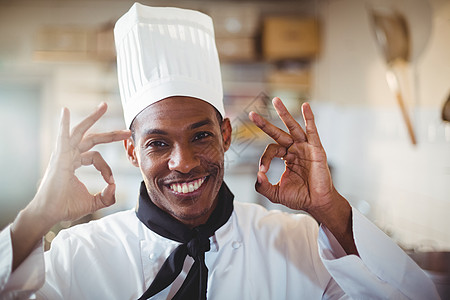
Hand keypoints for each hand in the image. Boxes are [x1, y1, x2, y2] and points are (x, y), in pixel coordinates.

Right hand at [11, 102, 130, 270]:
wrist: (49, 214)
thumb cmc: (65, 207)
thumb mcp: (93, 202)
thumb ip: (106, 196)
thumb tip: (115, 187)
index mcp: (75, 162)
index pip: (97, 158)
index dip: (107, 169)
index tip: (111, 182)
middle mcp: (69, 155)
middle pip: (92, 139)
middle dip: (110, 135)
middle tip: (127, 131)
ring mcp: (63, 155)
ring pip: (80, 132)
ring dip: (93, 118)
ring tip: (104, 106)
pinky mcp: (59, 158)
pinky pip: (62, 138)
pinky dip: (63, 124)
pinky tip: (65, 111)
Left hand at [249, 97, 333, 212]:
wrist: (317, 203)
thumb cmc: (300, 197)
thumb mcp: (276, 193)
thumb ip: (263, 186)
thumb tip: (257, 174)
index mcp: (286, 157)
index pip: (271, 149)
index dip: (264, 158)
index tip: (262, 171)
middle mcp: (295, 149)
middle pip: (278, 133)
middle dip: (265, 124)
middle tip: (252, 114)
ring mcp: (305, 147)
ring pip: (293, 127)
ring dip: (284, 113)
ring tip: (275, 100)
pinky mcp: (316, 149)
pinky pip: (312, 131)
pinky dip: (309, 118)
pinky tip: (306, 106)